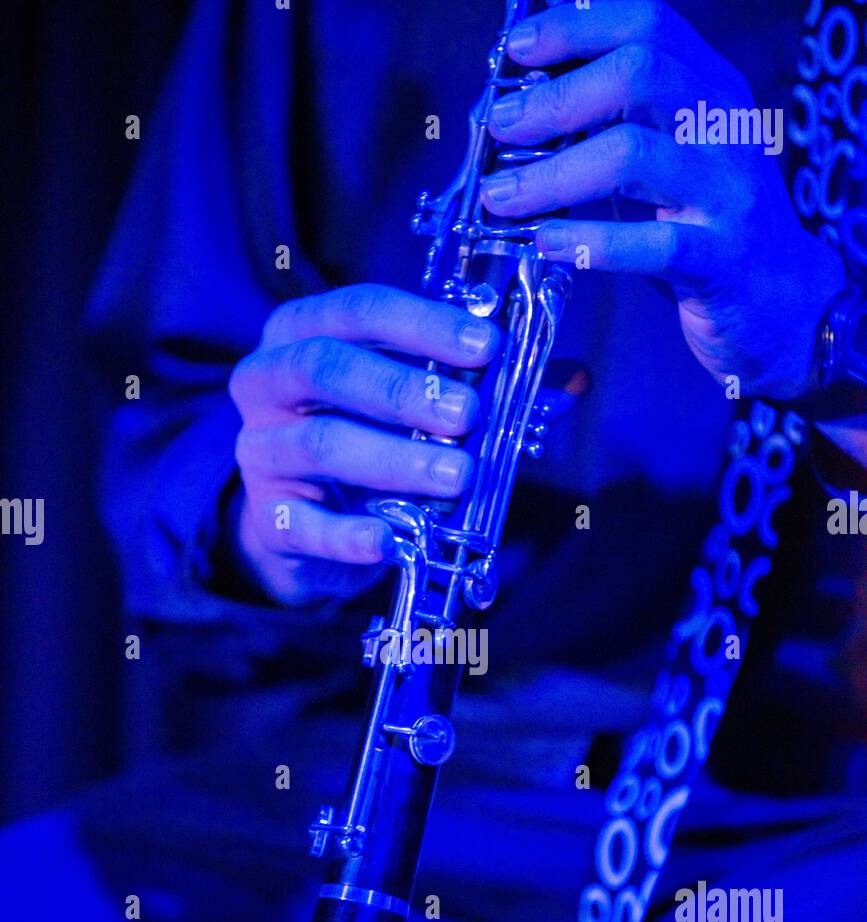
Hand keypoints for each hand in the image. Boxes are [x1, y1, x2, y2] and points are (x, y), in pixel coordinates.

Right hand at [227, 284, 498, 603]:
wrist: (309, 525)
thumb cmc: (370, 441)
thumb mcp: (421, 406)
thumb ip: (491, 389)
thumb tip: (574, 380)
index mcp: (306, 332)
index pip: (360, 309)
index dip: (424, 324)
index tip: (489, 346)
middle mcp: (268, 381)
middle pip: (327, 367)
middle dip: (404, 390)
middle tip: (471, 415)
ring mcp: (260, 450)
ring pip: (321, 444)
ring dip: (394, 460)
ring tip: (456, 477)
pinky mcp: (267, 517)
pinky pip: (304, 525)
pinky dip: (350, 535)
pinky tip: (390, 540)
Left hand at [483, 0, 845, 399]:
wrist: (785, 304)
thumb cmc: (711, 227)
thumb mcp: (676, 158)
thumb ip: (622, 123)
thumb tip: (530, 103)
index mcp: (712, 92)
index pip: (648, 27)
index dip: (577, 29)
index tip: (518, 50)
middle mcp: (723, 129)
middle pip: (640, 75)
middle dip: (557, 98)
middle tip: (500, 126)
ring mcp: (726, 194)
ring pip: (635, 155)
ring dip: (554, 174)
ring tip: (501, 196)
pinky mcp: (720, 260)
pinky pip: (653, 243)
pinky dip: (592, 243)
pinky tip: (546, 244)